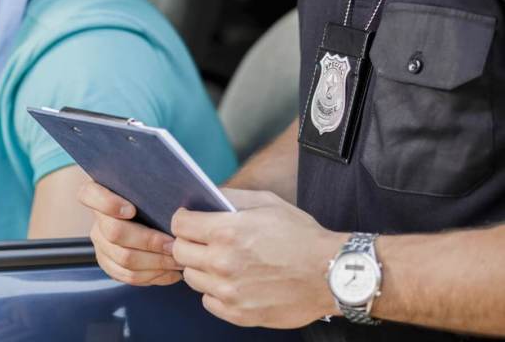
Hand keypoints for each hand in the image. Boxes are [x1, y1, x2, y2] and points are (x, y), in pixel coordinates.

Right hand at [78, 181, 182, 285]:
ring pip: (124, 258)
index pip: (90, 195)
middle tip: (173, 244)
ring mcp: (101, 244)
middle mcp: (97, 220)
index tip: (131, 210)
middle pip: (115, 232)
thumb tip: (174, 204)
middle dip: (148, 240)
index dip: (108, 204)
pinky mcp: (109, 264)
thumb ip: (153, 189)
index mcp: (100, 193)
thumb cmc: (152, 199)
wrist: (150, 217)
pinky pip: (128, 275)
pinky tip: (171, 272)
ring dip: (155, 262)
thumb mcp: (150, 188)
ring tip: (177, 260)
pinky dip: (152, 276)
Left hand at [171, 189, 344, 328]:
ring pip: (191, 278)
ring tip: (222, 262)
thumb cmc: (301, 236)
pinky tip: (232, 281)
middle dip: (189, 243)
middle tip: (204, 242)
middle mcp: (222, 262)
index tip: (190, 221)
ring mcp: (229, 291)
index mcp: (227, 231)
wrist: (331, 273)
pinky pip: (208, 301)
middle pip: (179, 251)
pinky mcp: (238, 313)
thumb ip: (230, 198)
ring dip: (201, 268)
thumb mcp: (267, 203)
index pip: (179, 224)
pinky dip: (215, 292)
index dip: (183, 220)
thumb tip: (205, 196)